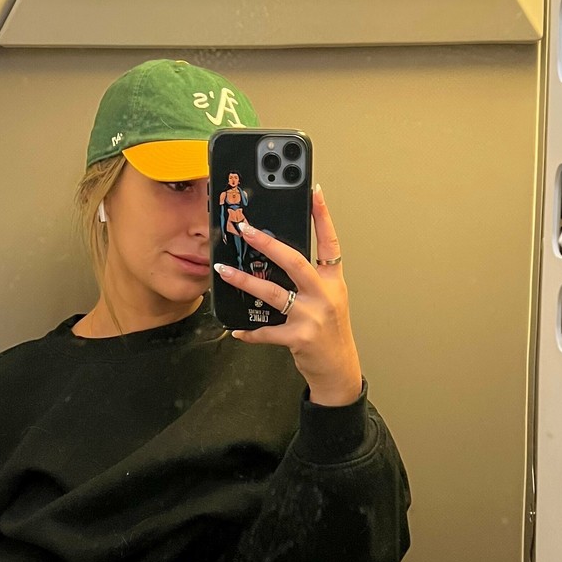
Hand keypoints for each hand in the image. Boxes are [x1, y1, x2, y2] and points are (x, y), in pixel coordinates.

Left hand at [212, 184, 363, 405]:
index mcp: (333, 281)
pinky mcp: (299, 338)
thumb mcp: (329, 300)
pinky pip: (267, 331)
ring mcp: (312, 316)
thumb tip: (277, 257)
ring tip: (223, 271)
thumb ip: (310, 280)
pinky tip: (238, 329)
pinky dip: (251, 331)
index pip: (330, 242)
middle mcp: (325, 295)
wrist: (338, 369)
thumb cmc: (330, 332)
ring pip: (273, 293)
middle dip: (268, 244)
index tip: (314, 192)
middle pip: (295, 261)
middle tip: (246, 229)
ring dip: (245, 281)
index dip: (323, 216)